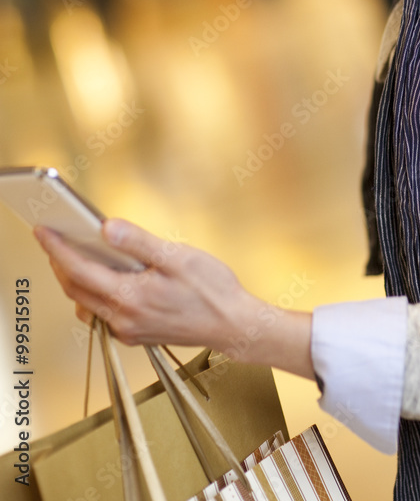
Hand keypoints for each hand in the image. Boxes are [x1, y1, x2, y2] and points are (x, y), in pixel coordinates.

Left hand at [34, 219, 314, 378]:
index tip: (43, 231)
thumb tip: (105, 228)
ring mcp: (128, 330)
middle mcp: (122, 319)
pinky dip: (94, 295)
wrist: (234, 326)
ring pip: (86, 305)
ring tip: (78, 256)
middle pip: (75, 290)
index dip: (56, 249)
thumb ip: (138, 242)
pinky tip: (107, 280)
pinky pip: (102, 315)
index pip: (78, 271)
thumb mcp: (177, 256)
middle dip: (61, 264)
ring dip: (75, 282)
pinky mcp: (137, 335)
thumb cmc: (212, 290)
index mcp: (129, 297)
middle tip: (56, 238)